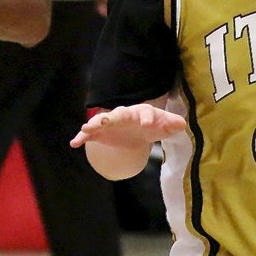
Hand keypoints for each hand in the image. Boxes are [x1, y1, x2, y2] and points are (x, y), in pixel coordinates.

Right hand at [70, 102, 186, 149]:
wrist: (140, 131)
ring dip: (92, 125)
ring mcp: (110, 124)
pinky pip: (90, 135)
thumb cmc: (153, 125)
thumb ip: (172, 123)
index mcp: (140, 112)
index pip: (144, 112)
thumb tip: (181, 124)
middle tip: (106, 121)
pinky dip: (82, 138)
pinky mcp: (101, 133)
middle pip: (117, 114)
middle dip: (111, 117)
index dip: (146, 117)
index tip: (148, 124)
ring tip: (85, 129)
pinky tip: (74, 143)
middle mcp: (123, 115)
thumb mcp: (165, 125)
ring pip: (100, 122)